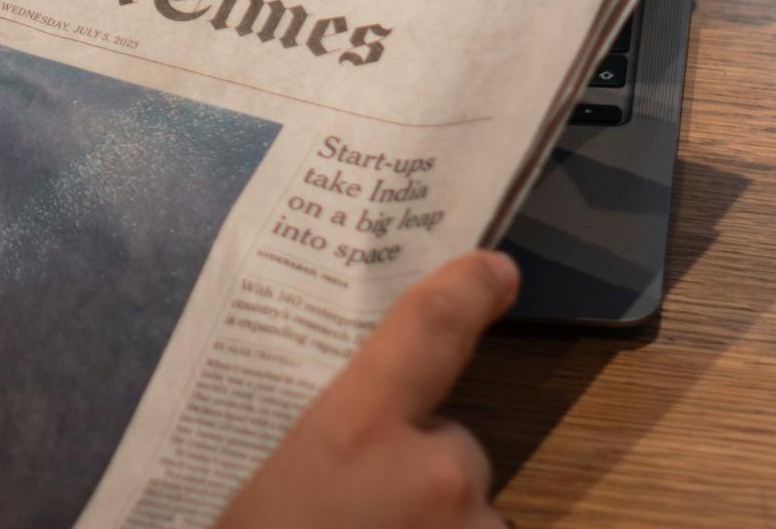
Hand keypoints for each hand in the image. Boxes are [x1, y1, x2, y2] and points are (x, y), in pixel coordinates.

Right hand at [217, 251, 518, 528]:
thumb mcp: (280, 483)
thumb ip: (339, 453)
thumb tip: (380, 451)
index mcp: (355, 428)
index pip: (424, 328)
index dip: (464, 290)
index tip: (495, 271)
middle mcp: (433, 470)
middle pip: (458, 449)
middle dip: (426, 476)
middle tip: (357, 516)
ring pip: (469, 516)